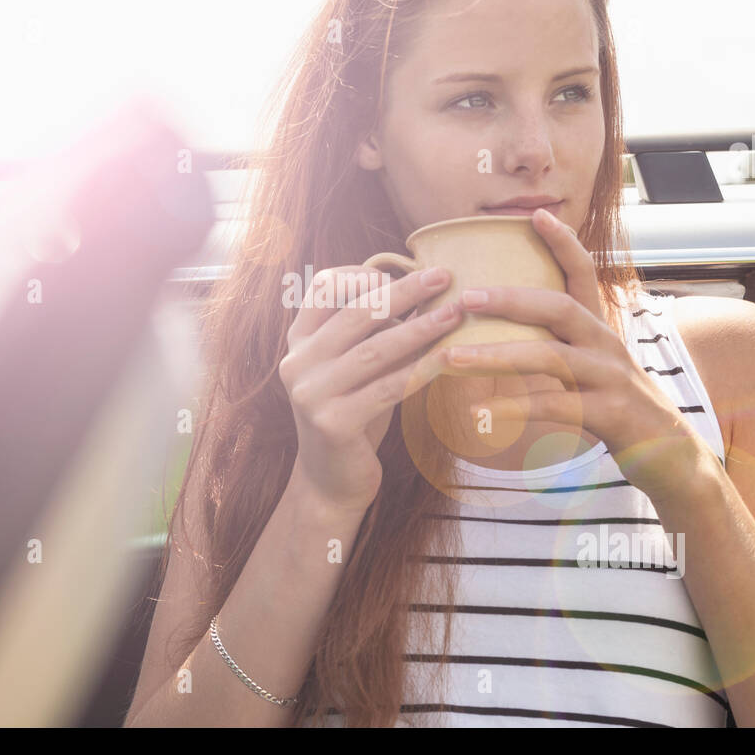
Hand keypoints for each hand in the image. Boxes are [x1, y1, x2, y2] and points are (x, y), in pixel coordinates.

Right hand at [280, 264, 460, 513]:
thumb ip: (371, 333)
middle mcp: (297, 363)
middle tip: (443, 275)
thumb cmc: (352, 414)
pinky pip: (388, 388)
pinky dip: (423, 369)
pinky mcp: (334, 424)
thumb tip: (423, 290)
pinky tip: (451, 358)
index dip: (364, 274)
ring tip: (456, 312)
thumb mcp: (354, 368)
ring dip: (421, 327)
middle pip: (356, 313)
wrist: (330, 482)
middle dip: (404, 291)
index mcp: (298, 342)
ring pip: (375, 350)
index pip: (324, 288)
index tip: (404, 271)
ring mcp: (311, 394)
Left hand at [442, 208, 700, 489]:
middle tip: (464, 297)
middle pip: (559, 308)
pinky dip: (514, 407)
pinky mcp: (609, 414)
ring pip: (549, 357)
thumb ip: (559, 344)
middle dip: (510, 299)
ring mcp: (610, 377)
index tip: (536, 215)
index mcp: (599, 327)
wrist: (671, 455)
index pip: (584, 273)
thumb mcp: (592, 366)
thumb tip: (507, 330)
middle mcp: (606, 344)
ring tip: (450, 359)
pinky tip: (480, 413)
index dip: (564, 243)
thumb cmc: (618, 406)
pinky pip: (555, 405)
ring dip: (495, 356)